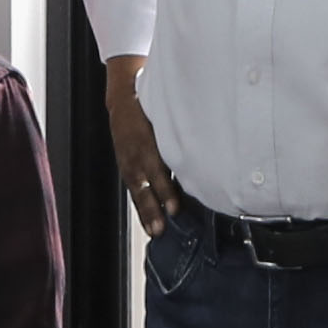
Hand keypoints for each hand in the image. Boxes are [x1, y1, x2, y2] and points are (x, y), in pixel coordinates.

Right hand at [104, 56, 180, 236]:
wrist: (125, 96)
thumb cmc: (152, 106)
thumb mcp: (166, 117)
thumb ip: (181, 136)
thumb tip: (204, 157)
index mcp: (146, 141)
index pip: (156, 171)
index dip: (165, 191)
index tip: (175, 208)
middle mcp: (135, 153)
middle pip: (145, 186)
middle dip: (154, 208)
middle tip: (162, 227)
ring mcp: (127, 160)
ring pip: (137, 191)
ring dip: (146, 212)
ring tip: (155, 231)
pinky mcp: (124, 165)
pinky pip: (132, 189)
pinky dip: (140, 206)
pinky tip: (148, 220)